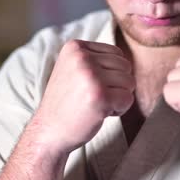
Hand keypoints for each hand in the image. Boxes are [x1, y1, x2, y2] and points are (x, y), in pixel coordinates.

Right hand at [37, 40, 134, 154]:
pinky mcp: (100, 96)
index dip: (111, 73)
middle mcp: (82, 57)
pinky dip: (119, 109)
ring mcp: (91, 76)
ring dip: (118, 97)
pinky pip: (128, 98)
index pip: (116, 53)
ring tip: (96, 104)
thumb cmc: (67, 102)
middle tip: (94, 97)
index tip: (90, 86)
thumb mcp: (74, 69)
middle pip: (126, 66)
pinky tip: (100, 113)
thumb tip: (127, 59)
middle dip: (116, 85)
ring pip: (129, 82)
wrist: (49, 132)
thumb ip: (96, 59)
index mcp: (75, 47)